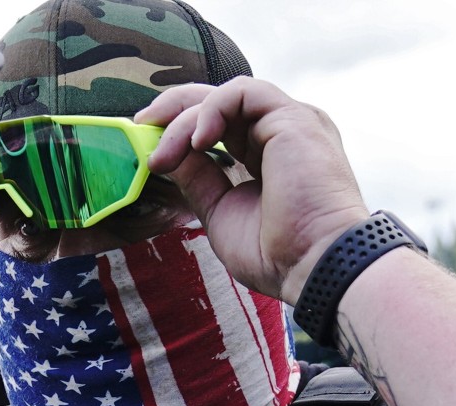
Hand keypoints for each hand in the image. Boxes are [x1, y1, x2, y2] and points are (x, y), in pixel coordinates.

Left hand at [135, 77, 369, 302]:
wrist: (314, 265)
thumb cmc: (276, 253)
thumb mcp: (220, 211)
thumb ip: (197, 179)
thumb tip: (167, 156)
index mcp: (267, 154)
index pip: (218, 124)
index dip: (180, 128)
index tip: (149, 147)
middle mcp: (280, 133)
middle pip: (219, 102)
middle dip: (173, 109)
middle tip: (141, 126)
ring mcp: (289, 123)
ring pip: (225, 96)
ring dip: (185, 119)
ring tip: (164, 154)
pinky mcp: (294, 118)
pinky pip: (242, 91)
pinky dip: (211, 109)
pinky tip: (197, 142)